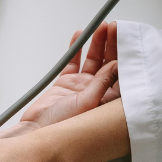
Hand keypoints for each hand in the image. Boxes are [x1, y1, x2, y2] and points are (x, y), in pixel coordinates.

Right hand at [0, 22, 120, 140]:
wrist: (36, 133)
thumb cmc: (63, 129)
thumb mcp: (87, 103)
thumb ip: (102, 83)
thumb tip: (117, 64)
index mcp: (107, 102)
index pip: (122, 75)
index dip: (125, 56)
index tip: (126, 39)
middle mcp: (97, 93)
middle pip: (109, 64)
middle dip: (112, 46)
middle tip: (115, 28)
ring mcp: (81, 87)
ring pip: (92, 61)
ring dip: (97, 44)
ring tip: (100, 28)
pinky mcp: (66, 83)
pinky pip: (73, 62)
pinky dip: (76, 49)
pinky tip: (80, 36)